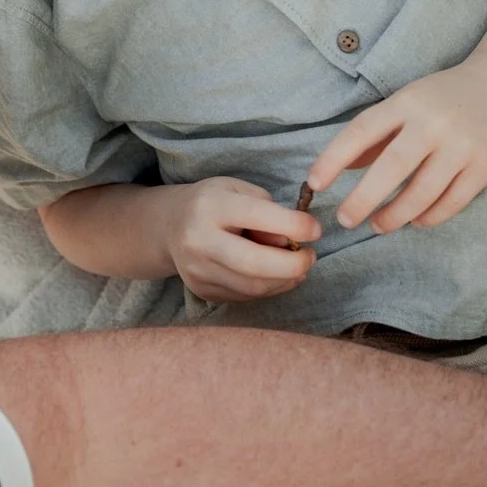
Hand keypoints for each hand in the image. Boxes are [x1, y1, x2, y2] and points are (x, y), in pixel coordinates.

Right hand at [160, 176, 319, 301]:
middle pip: (253, 263)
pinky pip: (245, 296)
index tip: (316, 229)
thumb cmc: (213, 202)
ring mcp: (196, 270)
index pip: (257, 216)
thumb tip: (291, 243)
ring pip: (252, 286)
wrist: (170, 225)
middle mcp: (198, 239)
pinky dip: (269, 288)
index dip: (294, 225)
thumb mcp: (238, 190)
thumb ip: (267, 210)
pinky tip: (278, 276)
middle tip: (311, 257)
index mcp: (210, 205)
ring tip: (299, 267)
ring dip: (285, 280)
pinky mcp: (201, 291)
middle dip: (292, 264)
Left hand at [307, 62, 486, 234]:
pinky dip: (430, 216)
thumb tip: (344, 168)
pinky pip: (453, 201)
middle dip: (363, 198)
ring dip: (396, 215)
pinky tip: (416, 221)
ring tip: (378, 225)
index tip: (314, 183)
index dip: (333, 158)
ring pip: (422, 192)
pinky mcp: (486, 165)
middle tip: (345, 219)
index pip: (361, 131)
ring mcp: (461, 145)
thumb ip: (377, 134)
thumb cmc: (446, 95)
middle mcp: (432, 123)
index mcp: (406, 102)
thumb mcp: (407, 102)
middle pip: (391, 168)